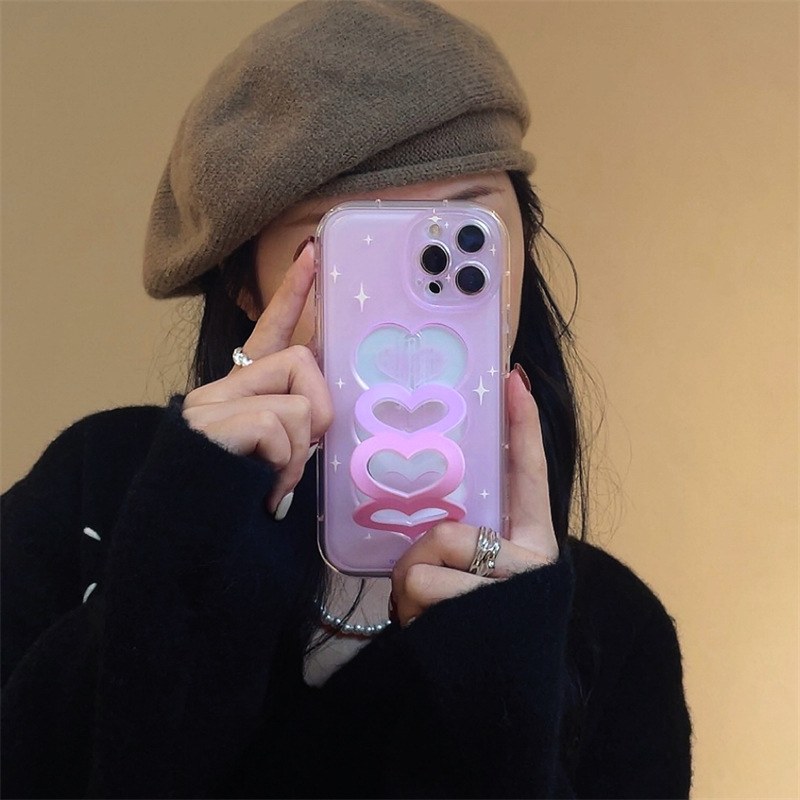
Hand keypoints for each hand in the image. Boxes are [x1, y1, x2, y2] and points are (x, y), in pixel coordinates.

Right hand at [182, 239, 332, 515]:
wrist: (188, 551)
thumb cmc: (241, 512)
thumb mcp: (279, 459)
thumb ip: (295, 424)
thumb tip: (324, 413)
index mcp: (239, 394)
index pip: (269, 330)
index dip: (294, 292)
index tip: (313, 254)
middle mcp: (219, 390)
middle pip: (301, 360)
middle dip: (318, 413)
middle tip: (299, 459)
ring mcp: (211, 405)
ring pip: (297, 400)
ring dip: (300, 455)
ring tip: (276, 487)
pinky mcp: (211, 423)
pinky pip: (279, 428)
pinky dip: (285, 468)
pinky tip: (265, 493)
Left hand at [390, 365, 558, 624]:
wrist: (500, 701)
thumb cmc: (484, 633)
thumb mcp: (484, 579)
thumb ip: (468, 543)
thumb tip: (429, 528)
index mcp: (536, 541)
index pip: (530, 473)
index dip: (522, 424)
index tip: (513, 377)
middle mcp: (529, 562)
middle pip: (449, 535)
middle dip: (419, 560)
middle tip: (419, 588)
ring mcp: (505, 593)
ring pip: (424, 568)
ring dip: (409, 594)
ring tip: (426, 616)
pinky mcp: (477, 621)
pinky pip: (419, 594)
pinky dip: (409, 615)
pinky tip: (430, 633)